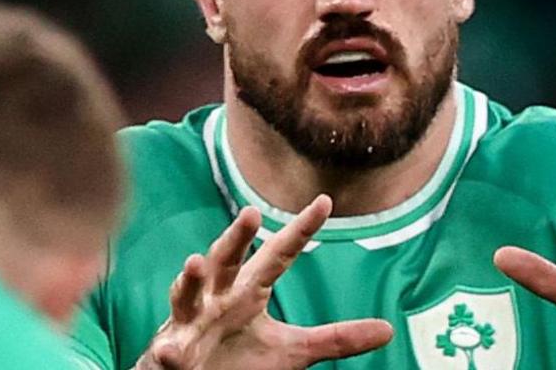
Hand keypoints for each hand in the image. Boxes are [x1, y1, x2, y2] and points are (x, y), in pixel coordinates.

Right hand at [137, 195, 392, 369]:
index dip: (300, 230)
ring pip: (187, 295)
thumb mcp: (294, 351)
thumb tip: (388, 329)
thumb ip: (336, 338)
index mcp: (250, 291)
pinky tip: (169, 352)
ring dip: (188, 279)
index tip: (325, 201)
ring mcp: (191, 323)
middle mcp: (219, 297)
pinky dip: (168, 351)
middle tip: (249, 212)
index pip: (279, 254)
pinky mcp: (171, 353)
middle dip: (236, 237)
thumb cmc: (239, 360)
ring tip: (194, 262)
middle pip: (228, 260)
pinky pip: (167, 351)